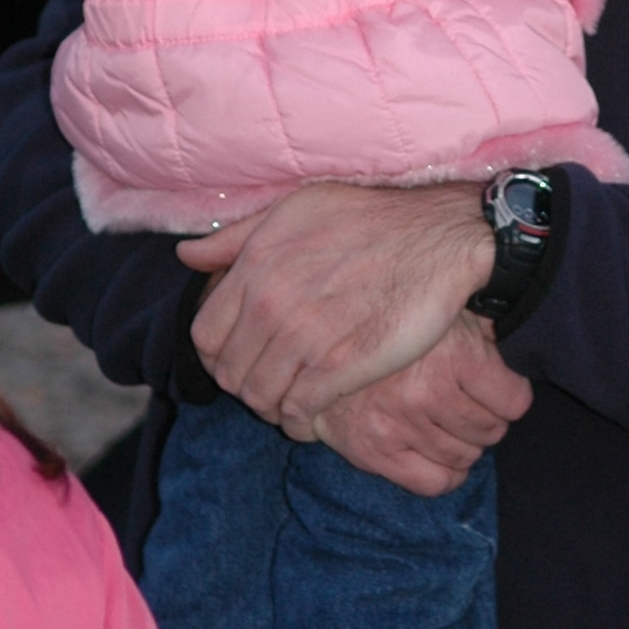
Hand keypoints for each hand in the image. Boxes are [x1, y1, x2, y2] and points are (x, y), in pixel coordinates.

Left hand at [177, 182, 493, 428]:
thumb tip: (187, 257)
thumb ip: (238, 236)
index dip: (218, 352)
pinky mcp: (342, 365)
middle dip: (244, 382)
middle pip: (229, 373)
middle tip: (270, 380)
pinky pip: (298, 411)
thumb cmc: (373, 218)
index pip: (204, 335)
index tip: (241, 355)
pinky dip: (300, 421)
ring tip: (292, 399)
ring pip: (260, 397)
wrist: (441, 237)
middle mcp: (272, 301)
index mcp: (257, 264)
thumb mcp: (299, 207)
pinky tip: (313, 414)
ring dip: (272, 405)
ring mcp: (306, 336)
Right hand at [310, 313, 532, 494]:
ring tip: (453, 424)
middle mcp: (429, 392)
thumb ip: (484, 326)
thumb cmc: (394, 319)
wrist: (320, 337)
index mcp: (455, 354)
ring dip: (467, 444)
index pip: (514, 401)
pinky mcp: (374, 451)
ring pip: (466, 457)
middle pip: (491, 430)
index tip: (502, 390)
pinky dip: (447, 473)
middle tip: (473, 405)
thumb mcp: (448, 309)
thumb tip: (516, 336)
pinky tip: (441, 453)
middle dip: (489, 419)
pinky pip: (433, 482)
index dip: (512, 395)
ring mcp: (400, 425)